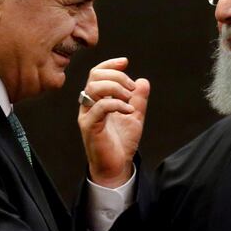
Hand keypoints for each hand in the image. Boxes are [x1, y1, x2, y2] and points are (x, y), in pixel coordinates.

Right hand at [78, 57, 148, 187]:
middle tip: (131, 88)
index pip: (96, 74)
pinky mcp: (90, 127)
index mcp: (97, 100)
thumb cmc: (121, 143)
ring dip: (116, 88)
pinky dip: (117, 104)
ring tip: (130, 98)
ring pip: (94, 89)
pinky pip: (100, 107)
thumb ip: (138, 99)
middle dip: (116, 76)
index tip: (125, 62)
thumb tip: (143, 81)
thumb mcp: (134, 117)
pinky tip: (129, 110)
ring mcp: (87, 116)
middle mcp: (89, 106)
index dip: (109, 65)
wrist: (116, 168)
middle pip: (94, 77)